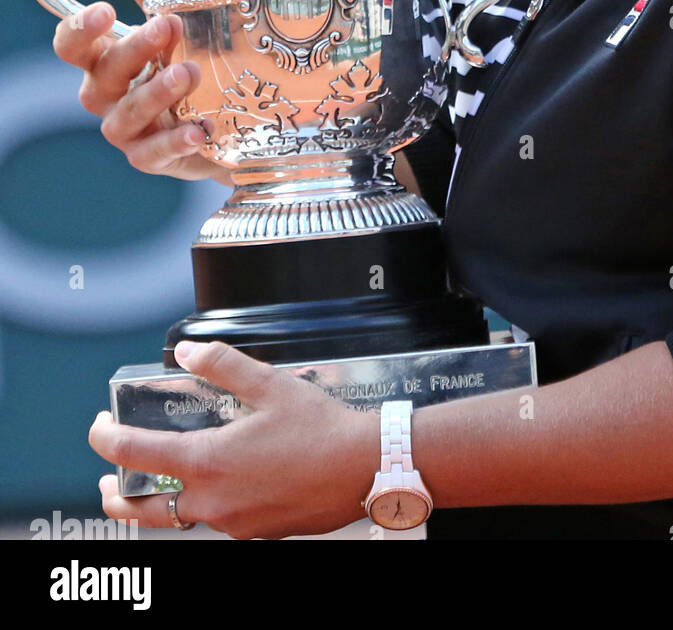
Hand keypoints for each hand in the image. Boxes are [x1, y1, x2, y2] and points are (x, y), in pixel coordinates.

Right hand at [52, 0, 220, 181]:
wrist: (216, 127)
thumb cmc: (178, 70)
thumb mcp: (169, 32)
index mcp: (104, 59)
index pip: (72, 44)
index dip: (80, 28)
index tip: (105, 10)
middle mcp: (106, 94)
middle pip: (103, 74)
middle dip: (133, 49)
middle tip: (166, 26)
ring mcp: (125, 129)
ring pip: (126, 114)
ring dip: (155, 93)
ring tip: (188, 73)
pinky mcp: (148, 158)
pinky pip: (152, 154)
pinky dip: (174, 142)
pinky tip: (199, 130)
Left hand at [89, 340, 376, 538]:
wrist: (364, 469)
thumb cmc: (322, 429)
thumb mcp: (269, 384)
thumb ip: (223, 365)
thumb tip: (190, 349)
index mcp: (208, 462)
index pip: (136, 454)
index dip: (107, 438)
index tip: (100, 427)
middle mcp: (214, 500)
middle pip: (145, 509)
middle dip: (118, 497)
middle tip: (108, 484)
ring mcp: (233, 521)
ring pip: (182, 517)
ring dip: (163, 501)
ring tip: (162, 484)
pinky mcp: (256, 531)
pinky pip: (218, 519)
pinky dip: (206, 503)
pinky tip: (223, 483)